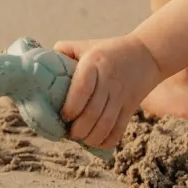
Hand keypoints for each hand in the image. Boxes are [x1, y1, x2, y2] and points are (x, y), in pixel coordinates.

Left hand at [53, 35, 163, 149]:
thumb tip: (41, 63)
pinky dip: (107, 141)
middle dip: (78, 129)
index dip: (72, 106)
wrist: (147, 54)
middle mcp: (109, 80)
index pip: (83, 88)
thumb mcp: (87, 45)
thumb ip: (64, 50)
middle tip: (69, 132)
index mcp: (95, 63)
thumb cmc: (109, 50)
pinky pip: (119, 130)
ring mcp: (121, 95)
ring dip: (90, 137)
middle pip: (93, 112)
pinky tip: (97, 142)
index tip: (64, 116)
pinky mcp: (130, 107)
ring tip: (81, 137)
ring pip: (106, 124)